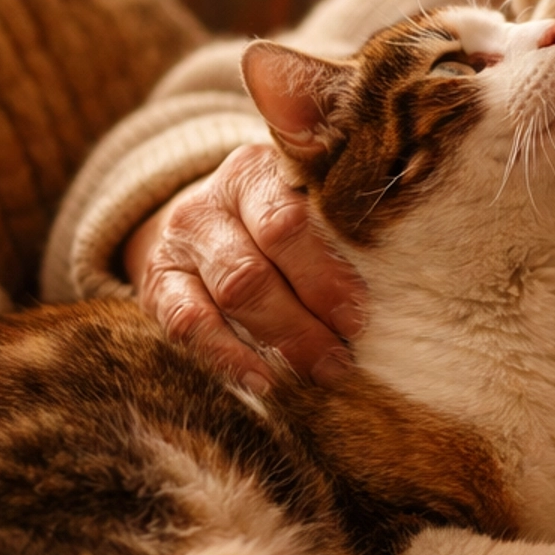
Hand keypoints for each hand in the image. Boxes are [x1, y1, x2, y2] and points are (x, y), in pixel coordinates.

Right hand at [124, 144, 365, 389]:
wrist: (206, 224)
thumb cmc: (278, 221)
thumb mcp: (306, 207)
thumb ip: (338, 232)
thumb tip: (396, 288)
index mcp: (255, 173)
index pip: (287, 223)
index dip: (324, 275)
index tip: (358, 316)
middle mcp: (210, 204)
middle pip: (257, 268)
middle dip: (305, 320)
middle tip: (341, 358)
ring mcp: (178, 245)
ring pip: (229, 296)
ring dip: (279, 341)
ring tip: (318, 372)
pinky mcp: (157, 285)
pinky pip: (188, 325)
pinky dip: (228, 357)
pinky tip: (263, 381)